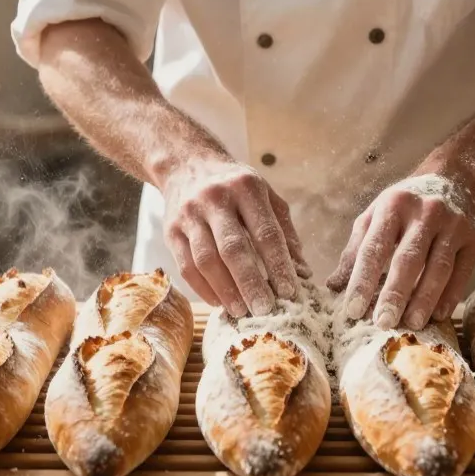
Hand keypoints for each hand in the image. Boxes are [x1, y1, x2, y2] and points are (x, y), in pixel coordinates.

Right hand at [162, 156, 310, 317]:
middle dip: (251, 283)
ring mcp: (189, 215)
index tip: (290, 292)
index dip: (279, 265)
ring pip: (206, 260)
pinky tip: (219, 302)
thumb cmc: (235, 186)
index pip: (266, 232)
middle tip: (265, 311)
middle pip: (233, 248)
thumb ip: (284, 231)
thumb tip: (303, 272)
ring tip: (242, 312)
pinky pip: (186, 266)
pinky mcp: (171, 230)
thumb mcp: (265, 195)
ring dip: (225, 291)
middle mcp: (215, 199)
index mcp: (246, 187)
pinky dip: (203, 289)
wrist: (186, 164)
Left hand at [327, 173, 474, 330]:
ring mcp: (453, 224)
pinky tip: (437, 315)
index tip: (353, 311)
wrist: (456, 179)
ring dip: (424, 299)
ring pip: (438, 267)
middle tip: (383, 323)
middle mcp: (425, 212)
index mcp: (392, 205)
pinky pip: (462, 271)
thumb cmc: (406, 204)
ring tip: (412, 324)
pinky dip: (450, 295)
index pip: (374, 248)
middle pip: (408, 259)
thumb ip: (356, 249)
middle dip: (394, 293)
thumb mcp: (376, 214)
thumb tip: (334, 286)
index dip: (362, 281)